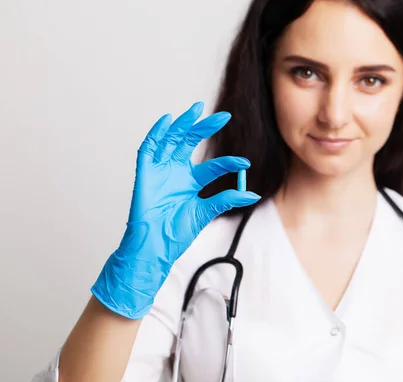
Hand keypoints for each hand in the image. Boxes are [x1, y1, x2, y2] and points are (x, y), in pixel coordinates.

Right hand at [91, 102, 259, 318]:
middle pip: (191, 143)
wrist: (155, 247)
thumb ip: (227, 200)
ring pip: (172, 140)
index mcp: (191, 182)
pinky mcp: (145, 173)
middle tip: (224, 117)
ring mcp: (160, 171)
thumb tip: (253, 195)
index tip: (245, 163)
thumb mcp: (206, 213)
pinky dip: (156, 134)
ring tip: (197, 110)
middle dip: (205, 128)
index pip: (213, 166)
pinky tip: (167, 121)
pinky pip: (148, 149)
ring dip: (183, 125)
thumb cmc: (176, 233)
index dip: (228, 163)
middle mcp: (176, 172)